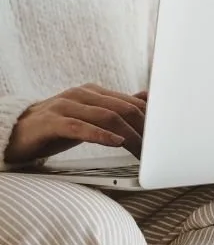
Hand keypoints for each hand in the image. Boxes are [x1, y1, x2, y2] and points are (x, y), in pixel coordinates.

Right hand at [4, 83, 146, 164]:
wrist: (15, 134)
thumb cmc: (57, 127)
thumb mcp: (91, 117)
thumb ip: (116, 108)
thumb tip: (147, 98)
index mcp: (94, 92)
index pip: (133, 104)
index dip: (153, 122)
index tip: (167, 139)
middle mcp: (81, 94)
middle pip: (124, 109)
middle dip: (146, 130)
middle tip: (160, 150)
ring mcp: (65, 106)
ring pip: (106, 117)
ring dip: (130, 136)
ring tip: (144, 152)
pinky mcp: (51, 122)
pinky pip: (80, 127)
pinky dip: (101, 135)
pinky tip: (116, 143)